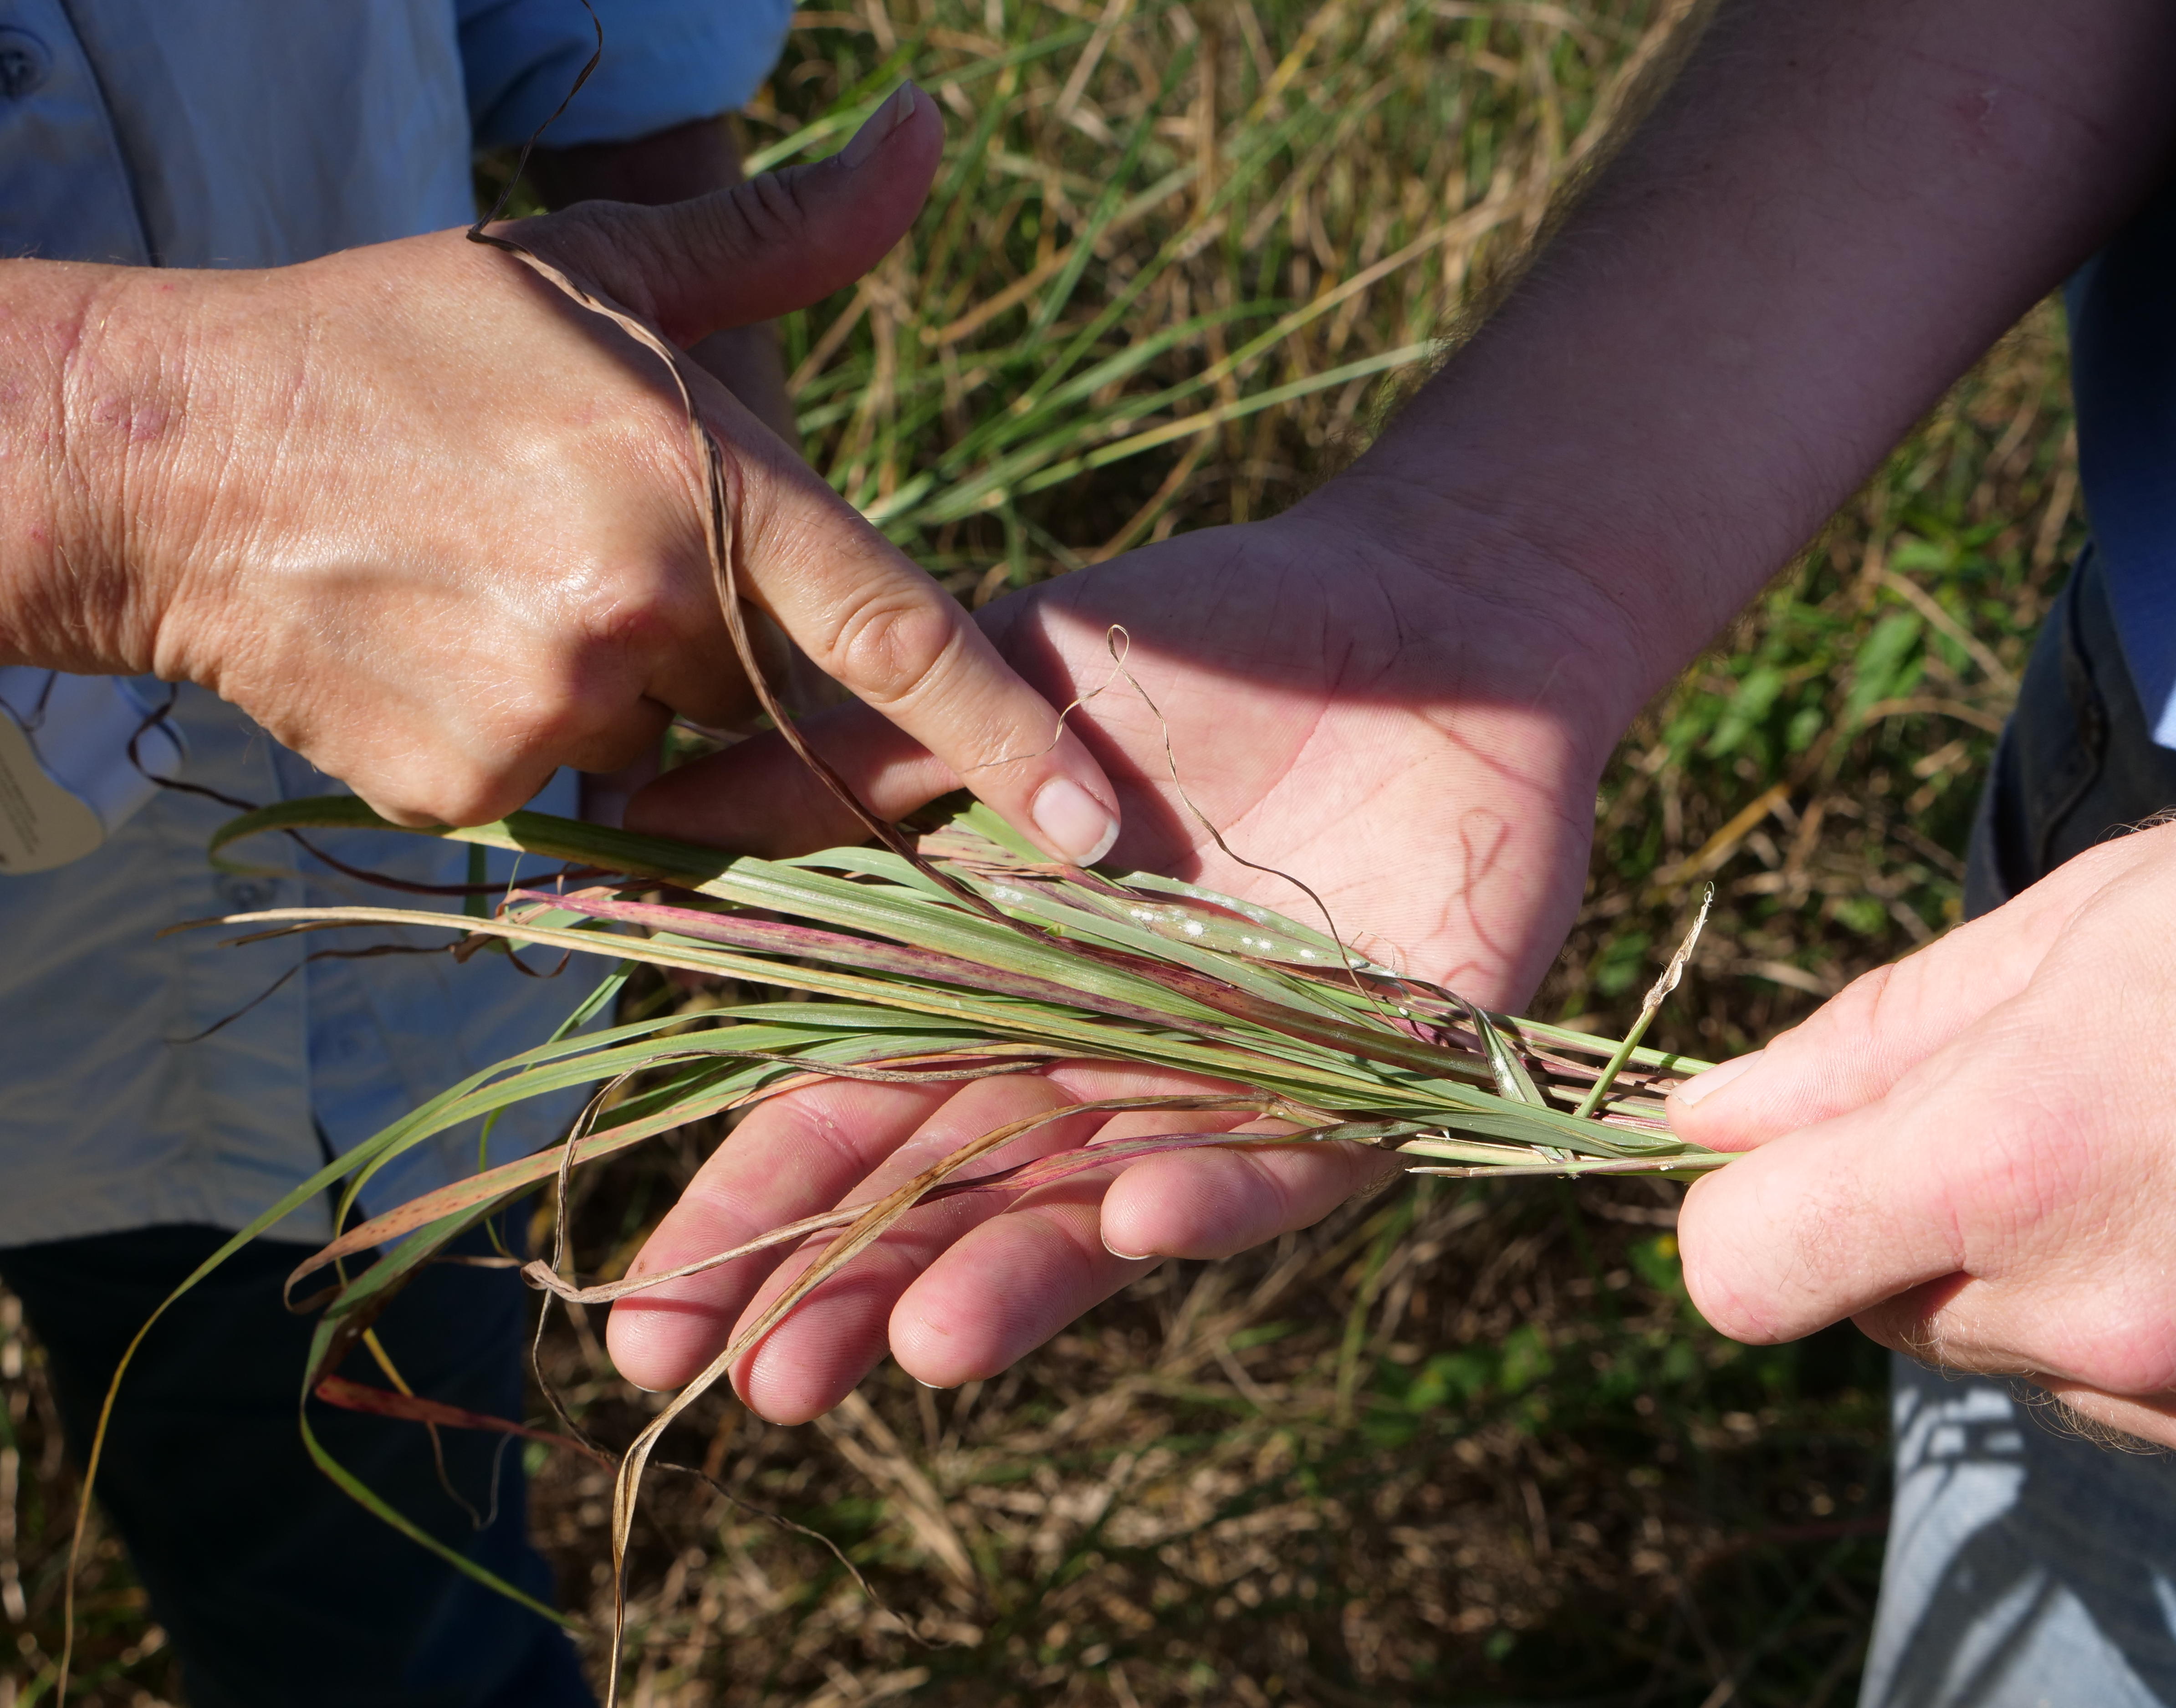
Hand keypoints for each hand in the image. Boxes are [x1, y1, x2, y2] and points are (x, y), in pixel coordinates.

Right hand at [15, 85, 1119, 856]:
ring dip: (629, 683)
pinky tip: (453, 638)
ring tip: (509, 581)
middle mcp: (635, 614)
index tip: (1102, 828)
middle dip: (719, 634)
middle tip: (595, 542)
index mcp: (690, 485)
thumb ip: (788, 237)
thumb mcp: (601, 269)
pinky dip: (538, 732)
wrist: (175, 457)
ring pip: (668, 740)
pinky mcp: (468, 794)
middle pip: (768, 686)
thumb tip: (926, 136)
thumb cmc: (405, 345)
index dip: (1008, 737)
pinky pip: (566, 788)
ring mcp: (545, 717)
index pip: (893, 632)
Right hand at [607, 488, 1646, 1416]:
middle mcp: (1098, 1058)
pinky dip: (1222, 1190)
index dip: (758, 1214)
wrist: (1423, 608)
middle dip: (855, 1291)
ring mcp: (1228, 1080)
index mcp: (994, 979)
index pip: (851, 1117)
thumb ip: (846, 771)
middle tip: (756, 1386)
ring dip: (1019, 1277)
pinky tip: (1139, 1213)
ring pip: (1105, 1205)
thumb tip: (633, 837)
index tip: (654, 1319)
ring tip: (920, 1348)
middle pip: (956, 1195)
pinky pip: (1291, 1157)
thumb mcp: (996, 678)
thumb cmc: (1205, 639)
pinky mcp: (1376, 1079)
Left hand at [1671, 784, 2175, 1485]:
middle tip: (2042, 1108)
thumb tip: (1712, 1117)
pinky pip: (2146, 1400)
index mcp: (2013, 1166)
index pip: (1743, 1273)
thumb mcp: (2072, 931)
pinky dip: (2162, 1322)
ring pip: (2017, 1358)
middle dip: (1912, 1223)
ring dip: (2045, 1274)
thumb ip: (1868, 1045)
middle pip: (1880, 1312)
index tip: (1789, 1153)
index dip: (1744, 1211)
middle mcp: (2105, 1318)